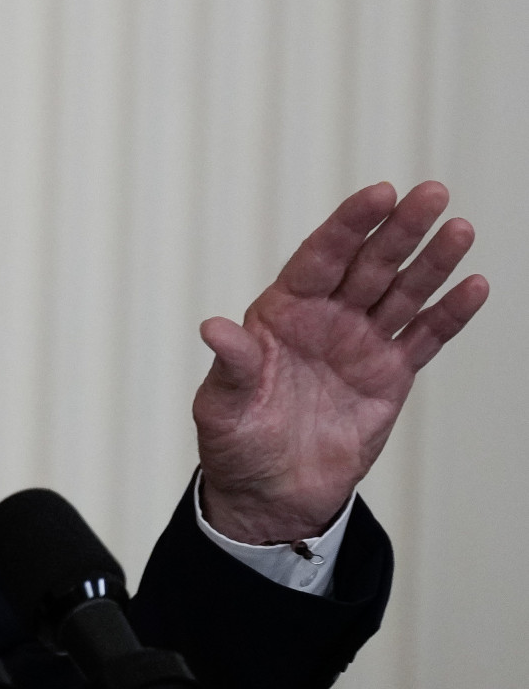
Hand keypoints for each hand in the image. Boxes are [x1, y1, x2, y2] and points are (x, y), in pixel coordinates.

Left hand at [196, 181, 488, 542]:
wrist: (270, 495)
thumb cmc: (236, 443)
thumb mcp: (222, 406)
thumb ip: (231, 365)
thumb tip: (214, 327)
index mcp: (280, 313)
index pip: (319, 257)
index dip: (348, 225)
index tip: (378, 192)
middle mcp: (324, 319)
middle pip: (368, 265)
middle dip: (399, 229)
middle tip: (432, 193)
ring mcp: (359, 345)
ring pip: (402, 293)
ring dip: (432, 263)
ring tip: (460, 229)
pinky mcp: (389, 377)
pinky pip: (423, 339)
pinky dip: (448, 315)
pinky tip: (474, 287)